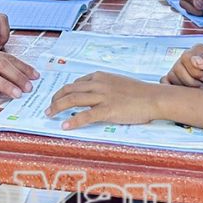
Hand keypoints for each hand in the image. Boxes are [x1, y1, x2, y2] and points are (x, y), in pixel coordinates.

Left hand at [45, 72, 159, 128]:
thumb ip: (104, 87)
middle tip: (48, 107)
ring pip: (73, 100)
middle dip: (56, 98)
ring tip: (49, 115)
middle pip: (69, 89)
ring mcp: (102, 97)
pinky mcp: (107, 110)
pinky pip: (85, 115)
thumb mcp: (118, 83)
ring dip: (58, 107)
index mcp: (100, 76)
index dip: (64, 91)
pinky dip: (72, 121)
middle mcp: (98, 84)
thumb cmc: (139, 92)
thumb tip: (94, 95)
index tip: (58, 98)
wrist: (154, 97)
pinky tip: (64, 126)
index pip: (76, 83)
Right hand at [162, 44, 202, 90]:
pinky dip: (170, 88)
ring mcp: (178, 67)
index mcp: (198, 50)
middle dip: (190, 81)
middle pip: (177, 67)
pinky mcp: (173, 78)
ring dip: (184, 87)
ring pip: (170, 76)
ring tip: (197, 89)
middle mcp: (186, 56)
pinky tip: (184, 92)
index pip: (186, 57)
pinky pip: (164, 81)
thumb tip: (194, 60)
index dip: (195, 71)